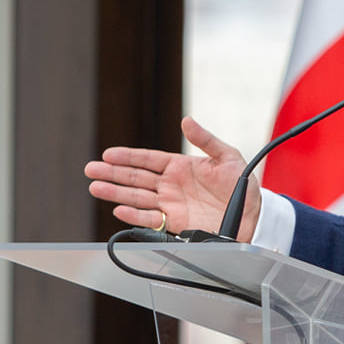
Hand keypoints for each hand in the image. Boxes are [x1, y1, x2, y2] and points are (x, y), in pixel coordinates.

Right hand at [86, 116, 261, 239]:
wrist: (252, 215)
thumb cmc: (242, 185)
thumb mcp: (228, 157)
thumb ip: (206, 140)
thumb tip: (187, 121)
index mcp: (180, 166)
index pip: (148, 159)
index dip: (128, 157)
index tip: (108, 154)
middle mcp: (170, 184)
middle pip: (136, 178)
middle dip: (112, 173)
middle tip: (91, 170)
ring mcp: (170, 204)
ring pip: (137, 198)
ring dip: (115, 193)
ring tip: (95, 187)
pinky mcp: (174, 223)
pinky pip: (150, 219)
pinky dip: (134, 215)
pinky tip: (118, 209)